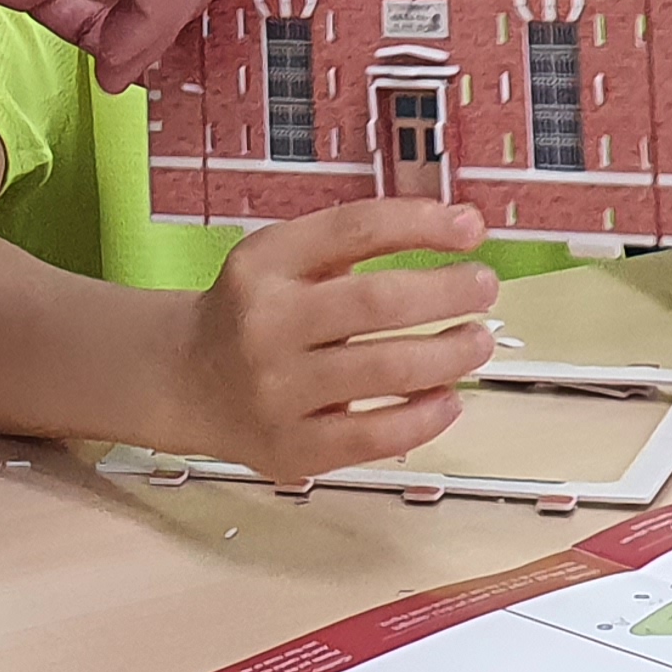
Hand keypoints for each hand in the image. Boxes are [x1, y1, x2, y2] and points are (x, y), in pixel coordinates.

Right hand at [160, 201, 503, 478]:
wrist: (188, 379)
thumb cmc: (255, 311)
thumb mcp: (284, 257)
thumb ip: (356, 241)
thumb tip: (460, 227)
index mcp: (264, 263)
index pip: (355, 229)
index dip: (421, 224)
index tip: (471, 227)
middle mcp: (265, 323)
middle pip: (376, 302)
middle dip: (447, 293)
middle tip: (484, 289)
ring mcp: (276, 390)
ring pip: (385, 370)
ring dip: (449, 354)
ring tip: (477, 342)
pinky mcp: (292, 447)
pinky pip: (375, 435)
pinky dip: (424, 417)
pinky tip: (447, 398)